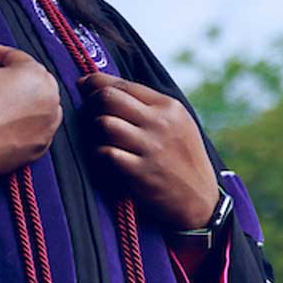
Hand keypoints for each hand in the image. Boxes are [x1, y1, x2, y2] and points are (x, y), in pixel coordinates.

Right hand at [0, 43, 62, 188]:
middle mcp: (49, 97)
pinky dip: (28, 124)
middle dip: (17, 78)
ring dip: (27, 102)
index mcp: (34, 73)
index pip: (18, 57)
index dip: (1, 54)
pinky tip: (9, 124)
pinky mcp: (43, 144)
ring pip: (41, 106)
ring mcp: (49, 123)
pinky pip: (39, 128)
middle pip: (35, 81)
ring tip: (5, 104)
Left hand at [77, 71, 219, 229]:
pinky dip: (99, 153)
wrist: (200, 200)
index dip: (95, 83)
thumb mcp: (177, 123)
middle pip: (108, 98)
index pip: (123, 84)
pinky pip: (105, 152)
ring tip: (101, 137)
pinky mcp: (139, 171)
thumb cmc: (183, 159)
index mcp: (168, 107)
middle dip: (91, 102)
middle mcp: (160, 123)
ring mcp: (150, 147)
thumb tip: (107, 87)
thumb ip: (148, 105)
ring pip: (104, 123)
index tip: (83, 86)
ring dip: (95, 130)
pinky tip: (106, 156)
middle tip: (89, 111)